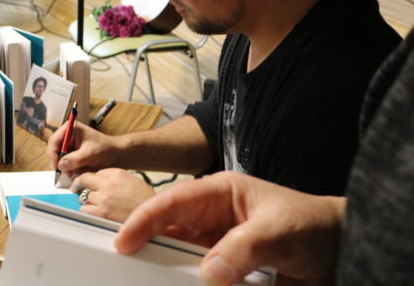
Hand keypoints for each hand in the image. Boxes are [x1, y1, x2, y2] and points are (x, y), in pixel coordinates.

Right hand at [46, 120, 119, 175]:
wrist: (117, 155)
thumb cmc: (105, 149)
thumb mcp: (89, 154)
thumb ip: (74, 159)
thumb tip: (60, 165)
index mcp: (70, 128)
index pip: (54, 141)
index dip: (52, 154)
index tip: (56, 166)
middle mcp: (68, 135)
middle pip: (54, 149)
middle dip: (57, 161)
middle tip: (64, 173)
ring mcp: (70, 145)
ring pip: (58, 157)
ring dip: (63, 166)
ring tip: (71, 174)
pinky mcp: (72, 153)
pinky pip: (65, 162)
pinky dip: (67, 168)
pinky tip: (73, 173)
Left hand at [71, 168, 154, 222]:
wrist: (156, 220)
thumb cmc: (148, 203)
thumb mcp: (134, 182)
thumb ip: (117, 180)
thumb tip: (103, 183)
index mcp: (118, 174)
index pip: (96, 172)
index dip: (92, 178)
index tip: (89, 182)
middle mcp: (109, 184)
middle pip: (84, 179)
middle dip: (79, 183)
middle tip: (76, 187)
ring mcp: (104, 199)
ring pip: (83, 196)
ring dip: (86, 201)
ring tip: (94, 206)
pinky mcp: (101, 213)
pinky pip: (84, 210)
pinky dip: (87, 212)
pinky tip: (95, 214)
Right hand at [115, 171, 344, 285]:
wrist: (346, 253)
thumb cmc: (315, 226)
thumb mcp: (279, 230)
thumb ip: (244, 248)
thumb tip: (209, 272)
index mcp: (218, 194)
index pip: (171, 202)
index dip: (144, 220)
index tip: (124, 242)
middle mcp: (213, 219)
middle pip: (168, 232)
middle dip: (147, 247)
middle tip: (126, 266)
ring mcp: (219, 247)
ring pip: (180, 259)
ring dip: (168, 272)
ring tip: (149, 282)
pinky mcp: (229, 273)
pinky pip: (201, 280)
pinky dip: (188, 285)